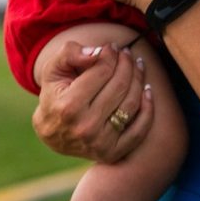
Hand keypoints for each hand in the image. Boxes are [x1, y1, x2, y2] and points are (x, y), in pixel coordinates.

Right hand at [32, 41, 153, 161]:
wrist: (52, 132)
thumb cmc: (55, 94)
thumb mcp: (53, 69)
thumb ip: (70, 54)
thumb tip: (98, 52)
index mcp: (68, 107)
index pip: (102, 72)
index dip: (110, 55)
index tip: (112, 47)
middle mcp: (85, 128)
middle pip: (120, 86)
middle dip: (127, 64)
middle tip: (127, 53)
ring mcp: (100, 143)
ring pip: (131, 103)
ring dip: (139, 79)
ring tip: (138, 65)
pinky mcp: (112, 153)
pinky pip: (140, 129)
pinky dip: (148, 108)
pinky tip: (147, 90)